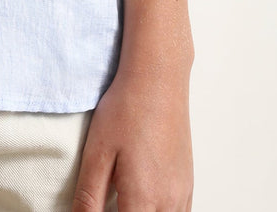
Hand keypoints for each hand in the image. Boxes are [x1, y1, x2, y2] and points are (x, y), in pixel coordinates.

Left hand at [70, 63, 192, 211]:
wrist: (157, 78)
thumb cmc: (127, 109)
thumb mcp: (97, 152)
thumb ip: (89, 197)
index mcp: (143, 198)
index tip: (96, 209)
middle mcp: (168, 202)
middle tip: (111, 201)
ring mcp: (181, 193)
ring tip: (123, 201)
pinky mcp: (187, 182)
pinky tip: (142, 200)